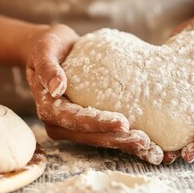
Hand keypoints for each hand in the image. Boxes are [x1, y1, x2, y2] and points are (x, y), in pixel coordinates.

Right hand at [25, 24, 163, 164]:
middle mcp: (58, 123)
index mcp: (48, 107)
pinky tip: (145, 144)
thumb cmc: (48, 47)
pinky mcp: (85, 125)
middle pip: (89, 135)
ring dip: (123, 144)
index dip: (98, 123)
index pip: (74, 119)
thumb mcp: (44, 50)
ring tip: (149, 146)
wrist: (53, 50)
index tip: (123, 123)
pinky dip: (124, 140)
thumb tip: (56, 88)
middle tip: (144, 141)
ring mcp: (71, 127)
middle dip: (117, 139)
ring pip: (98, 139)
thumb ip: (47, 68)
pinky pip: (104, 134)